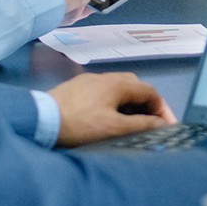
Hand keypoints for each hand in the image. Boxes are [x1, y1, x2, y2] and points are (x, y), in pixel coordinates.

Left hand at [47, 72, 175, 147]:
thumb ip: (141, 125)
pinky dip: (113, 103)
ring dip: (129, 103)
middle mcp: (106, 77)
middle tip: (150, 123)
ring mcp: (88, 81)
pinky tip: (105, 118)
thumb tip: (162, 124)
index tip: (167, 126)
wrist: (40, 120)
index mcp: (118, 84)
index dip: (162, 109)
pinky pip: (102, 92)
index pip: (150, 91)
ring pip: (118, 88)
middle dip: (147, 104)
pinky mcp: (75, 88)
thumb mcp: (114, 128)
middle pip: (135, 86)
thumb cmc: (80, 125)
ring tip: (129, 122)